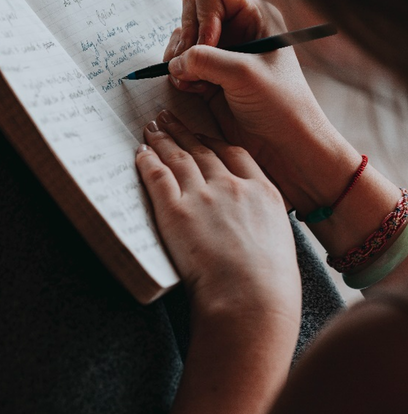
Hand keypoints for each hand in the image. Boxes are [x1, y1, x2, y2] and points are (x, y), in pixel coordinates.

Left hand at [136, 109, 301, 321]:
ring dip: (162, 139)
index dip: (212, 139)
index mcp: (261, 190)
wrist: (251, 301)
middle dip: (182, 131)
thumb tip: (247, 224)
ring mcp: (203, 195)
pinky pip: (157, 176)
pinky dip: (147, 161)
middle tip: (168, 118)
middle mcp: (231, 185)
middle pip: (201, 149)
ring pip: (178, 156)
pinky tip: (141, 153)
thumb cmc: (270, 284)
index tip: (201, 134)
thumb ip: (260, 221)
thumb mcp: (279, 241)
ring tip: (152, 127)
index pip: (233, 153)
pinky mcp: (175, 211)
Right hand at [163, 0, 358, 213]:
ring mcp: (220, 52)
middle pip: (189, 12)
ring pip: (181, 40)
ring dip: (180, 60)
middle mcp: (235, 29)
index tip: (209, 47)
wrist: (285, 144)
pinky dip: (180, 75)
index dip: (202, 17)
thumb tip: (174, 62)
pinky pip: (180, 64)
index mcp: (254, 15)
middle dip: (186, 39)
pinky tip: (196, 91)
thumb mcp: (243, 74)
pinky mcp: (208, 75)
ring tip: (195, 82)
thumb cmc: (279, 104)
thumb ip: (204, 59)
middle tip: (192, 66)